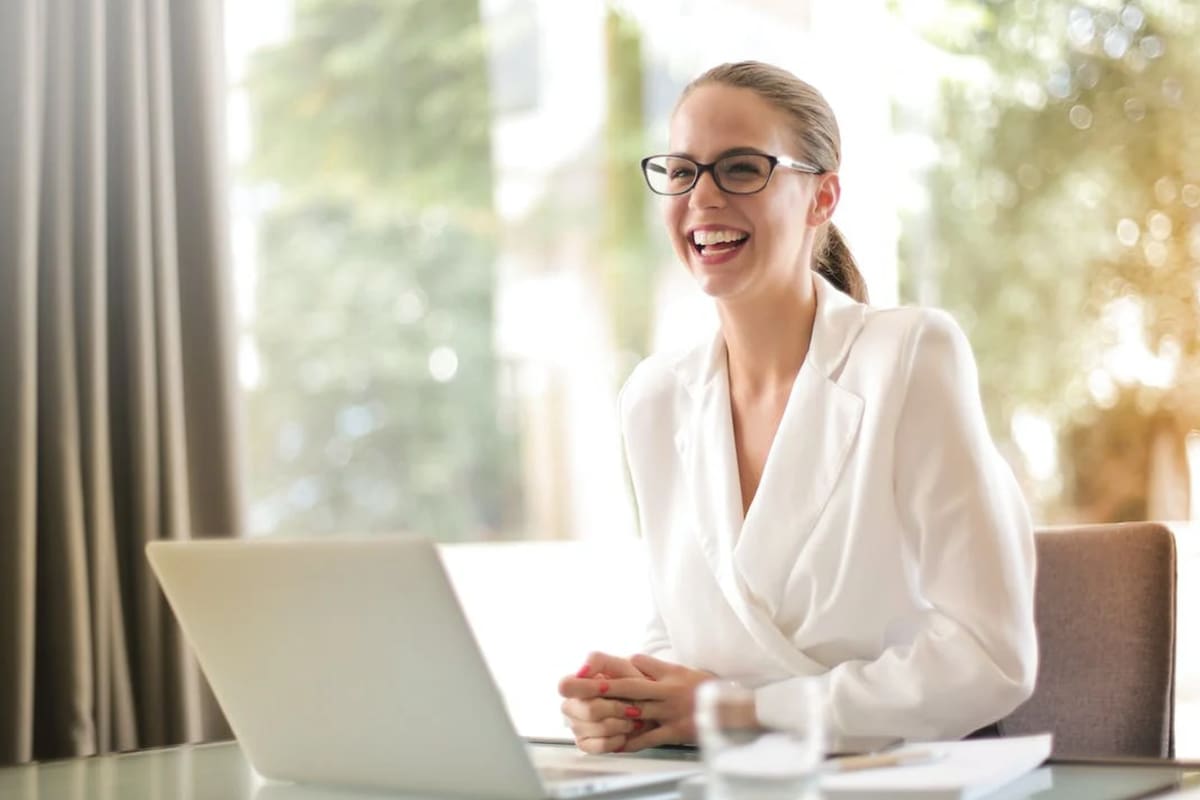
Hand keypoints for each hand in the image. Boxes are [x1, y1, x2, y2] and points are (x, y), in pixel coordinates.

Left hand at [562, 653, 716, 751]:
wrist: (732, 709)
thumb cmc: (704, 689)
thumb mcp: (681, 671)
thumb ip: (656, 667)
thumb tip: (632, 659)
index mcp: (667, 675)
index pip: (636, 666)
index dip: (612, 666)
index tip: (587, 668)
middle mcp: (666, 691)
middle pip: (629, 687)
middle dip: (601, 686)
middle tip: (576, 685)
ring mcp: (670, 712)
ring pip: (636, 711)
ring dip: (611, 712)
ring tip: (588, 713)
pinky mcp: (675, 731)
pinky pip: (649, 737)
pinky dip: (631, 741)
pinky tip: (615, 743)